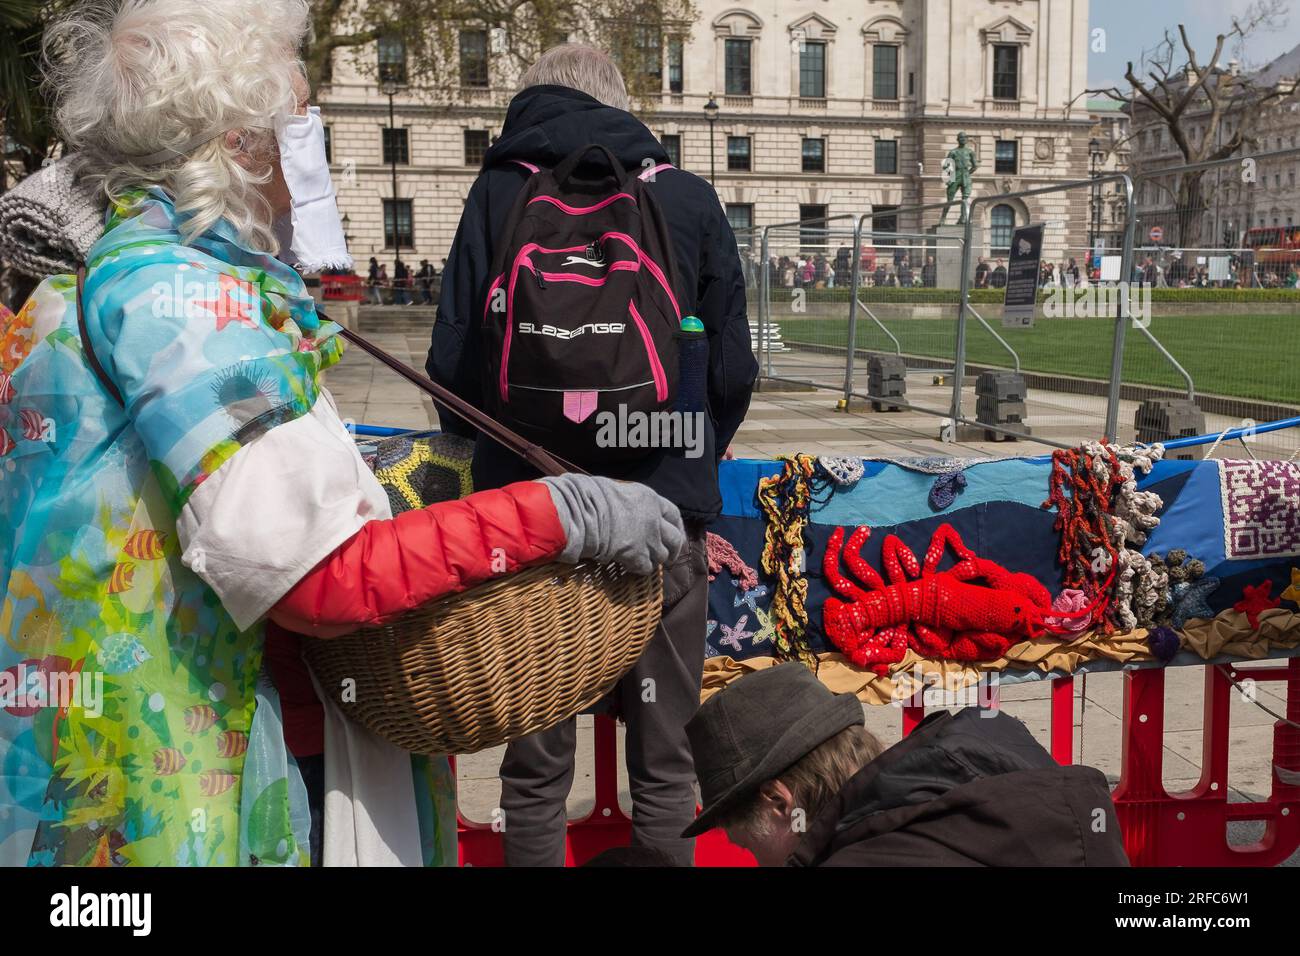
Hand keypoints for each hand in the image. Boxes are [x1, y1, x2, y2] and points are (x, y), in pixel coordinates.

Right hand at [540, 475, 685, 574]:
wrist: (584, 512)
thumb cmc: (592, 496)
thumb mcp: (618, 490)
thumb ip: (628, 501)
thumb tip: (622, 506)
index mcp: (650, 500)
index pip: (674, 514)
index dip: (677, 526)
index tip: (676, 532)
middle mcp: (654, 520)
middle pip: (675, 538)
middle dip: (674, 549)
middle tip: (669, 557)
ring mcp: (648, 539)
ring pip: (662, 555)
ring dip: (655, 559)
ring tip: (645, 560)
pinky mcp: (638, 556)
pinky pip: (646, 567)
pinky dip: (641, 568)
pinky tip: (631, 566)